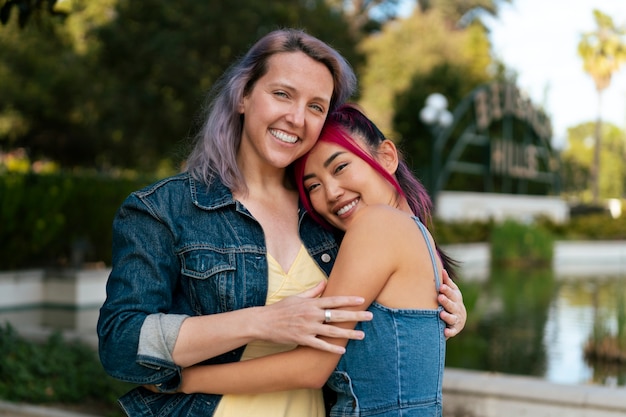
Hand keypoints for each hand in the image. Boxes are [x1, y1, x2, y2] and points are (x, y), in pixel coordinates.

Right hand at [258, 281, 372, 353]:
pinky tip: (342, 350)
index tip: (361, 300)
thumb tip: (324, 282)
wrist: (264, 322)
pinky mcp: (302, 339)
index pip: (334, 300)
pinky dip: (331, 348)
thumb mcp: (297, 297)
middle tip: (370, 316)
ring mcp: (308, 328)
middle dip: (355, 316)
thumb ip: (312, 291)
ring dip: (348, 334)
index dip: (348, 300)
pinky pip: (320, 345)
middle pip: (337, 315)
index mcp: (311, 303)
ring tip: (361, 335)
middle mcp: (312, 315)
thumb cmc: (280, 308)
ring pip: (332, 331)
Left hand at [438, 269, 465, 337]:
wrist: (459, 319)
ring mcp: (456, 319)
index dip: (447, 290)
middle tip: (439, 297)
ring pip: (452, 318)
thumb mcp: (452, 291)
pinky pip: (452, 331)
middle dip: (446, 301)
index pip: (452, 293)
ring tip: (441, 314)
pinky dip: (449, 332)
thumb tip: (441, 269)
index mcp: (456, 298)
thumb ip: (447, 282)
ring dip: (447, 316)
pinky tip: (445, 332)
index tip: (441, 287)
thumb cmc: (452, 301)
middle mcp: (457, 308)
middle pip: (452, 305)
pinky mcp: (454, 329)